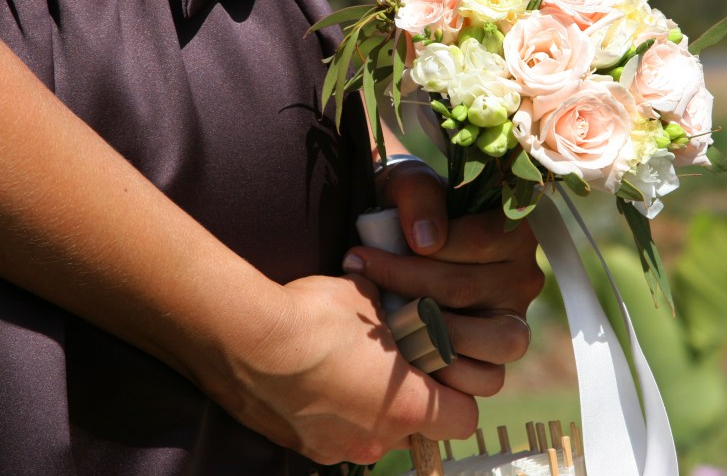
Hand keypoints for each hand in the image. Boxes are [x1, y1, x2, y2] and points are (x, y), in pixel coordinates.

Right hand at [209, 273, 477, 464]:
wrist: (243, 339)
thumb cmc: (314, 319)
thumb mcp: (370, 298)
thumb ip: (394, 309)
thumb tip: (391, 300)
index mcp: (407, 408)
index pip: (463, 418)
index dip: (460, 393)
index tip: (445, 369)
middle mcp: (376, 440)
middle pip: (416, 429)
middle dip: (410, 400)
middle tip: (393, 364)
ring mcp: (334, 449)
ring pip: (371, 433)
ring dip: (368, 408)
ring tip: (347, 367)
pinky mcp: (300, 446)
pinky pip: (331, 433)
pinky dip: (330, 412)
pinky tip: (314, 376)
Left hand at [343, 160, 543, 397]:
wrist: (394, 241)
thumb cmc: (407, 210)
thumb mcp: (408, 183)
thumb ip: (419, 195)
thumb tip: (426, 241)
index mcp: (514, 230)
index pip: (478, 240)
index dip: (418, 251)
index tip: (363, 254)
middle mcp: (523, 276)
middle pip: (466, 289)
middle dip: (405, 287)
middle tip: (359, 280)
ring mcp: (514, 319)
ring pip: (496, 340)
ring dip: (431, 333)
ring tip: (389, 320)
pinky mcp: (496, 357)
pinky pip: (487, 378)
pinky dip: (446, 371)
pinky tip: (407, 351)